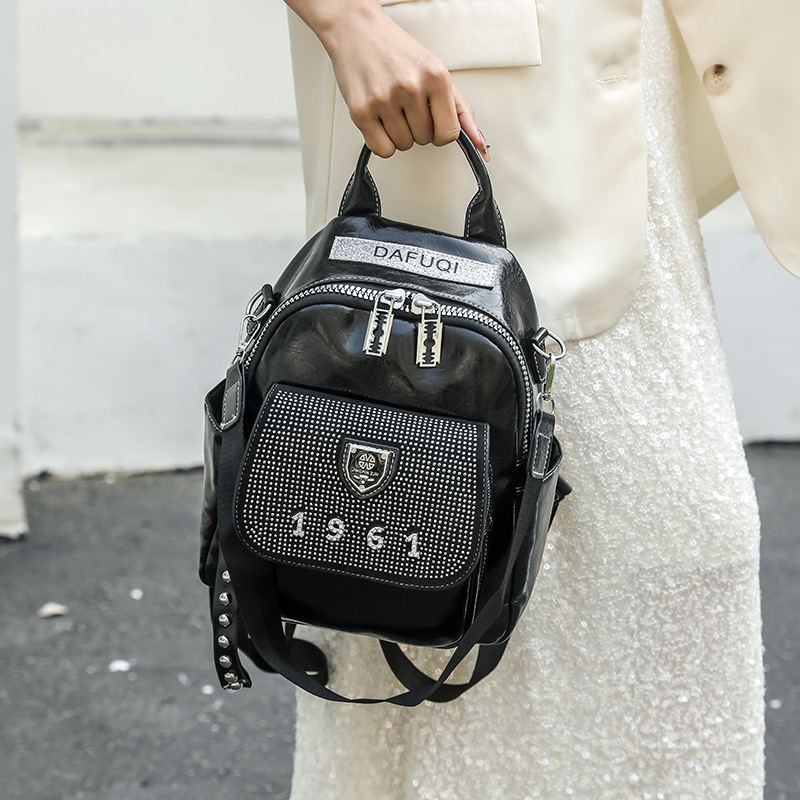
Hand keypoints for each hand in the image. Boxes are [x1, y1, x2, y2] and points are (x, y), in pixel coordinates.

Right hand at [294, 0, 488, 160]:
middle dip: (418, 128)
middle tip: (407, 106)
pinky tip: (381, 120)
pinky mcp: (361, 112)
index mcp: (435, 76)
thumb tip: (479, 143)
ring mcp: (384, 100)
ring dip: (400, 135)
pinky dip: (383, 142)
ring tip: (392, 109)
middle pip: (425, 140)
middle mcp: (410, 87)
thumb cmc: (397, 51)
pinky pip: (383, 149)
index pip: (449, 133)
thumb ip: (460, 109)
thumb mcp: (437, 72)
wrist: (357, 31)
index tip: (433, 122)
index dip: (441, 133)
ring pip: (404, 145)